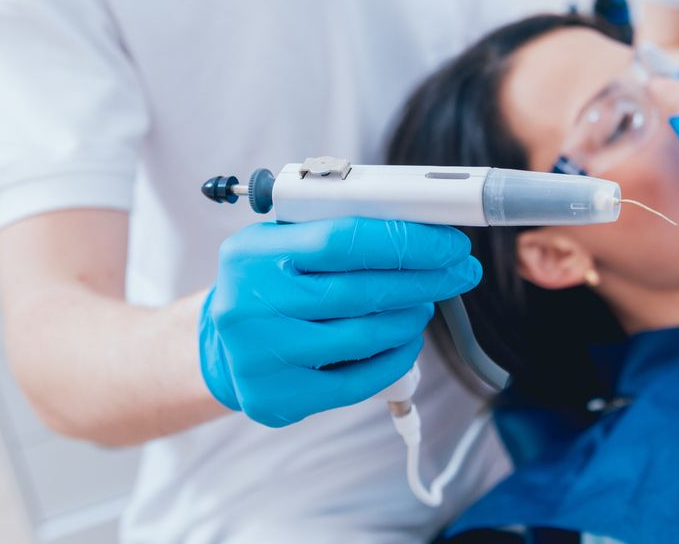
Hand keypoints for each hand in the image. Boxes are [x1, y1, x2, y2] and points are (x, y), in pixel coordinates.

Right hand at [199, 217, 481, 426]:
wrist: (219, 348)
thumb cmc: (266, 286)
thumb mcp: (281, 245)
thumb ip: (335, 231)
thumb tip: (421, 228)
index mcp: (252, 253)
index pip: (343, 239)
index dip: (405, 241)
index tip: (449, 243)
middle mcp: (250, 305)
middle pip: (360, 291)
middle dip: (424, 279)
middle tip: (459, 271)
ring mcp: (262, 356)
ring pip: (365, 337)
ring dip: (411, 317)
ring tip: (426, 303)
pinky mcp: (278, 398)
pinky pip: (358, 381)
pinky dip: (395, 358)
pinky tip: (407, 340)